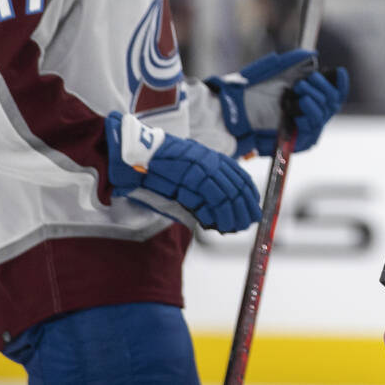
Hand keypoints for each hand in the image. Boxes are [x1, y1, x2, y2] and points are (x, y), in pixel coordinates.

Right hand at [105, 110, 261, 232]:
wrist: (131, 156)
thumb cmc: (154, 169)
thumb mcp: (183, 174)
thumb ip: (200, 188)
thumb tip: (217, 212)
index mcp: (209, 156)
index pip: (238, 175)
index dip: (248, 194)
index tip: (252, 209)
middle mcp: (208, 159)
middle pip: (237, 186)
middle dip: (245, 207)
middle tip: (247, 223)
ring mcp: (200, 166)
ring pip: (227, 193)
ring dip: (233, 214)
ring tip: (234, 228)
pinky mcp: (190, 175)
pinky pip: (211, 197)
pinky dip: (218, 214)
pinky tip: (220, 225)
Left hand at [206, 49, 349, 155]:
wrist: (231, 111)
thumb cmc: (248, 92)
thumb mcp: (270, 70)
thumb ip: (291, 61)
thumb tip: (310, 54)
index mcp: (306, 96)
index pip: (335, 93)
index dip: (340, 83)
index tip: (338, 72)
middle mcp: (308, 114)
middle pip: (332, 102)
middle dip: (322, 89)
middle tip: (304, 83)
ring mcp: (304, 129)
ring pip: (323, 115)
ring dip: (315, 100)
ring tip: (300, 94)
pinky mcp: (297, 143)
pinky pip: (311, 132)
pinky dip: (309, 117)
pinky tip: (300, 106)